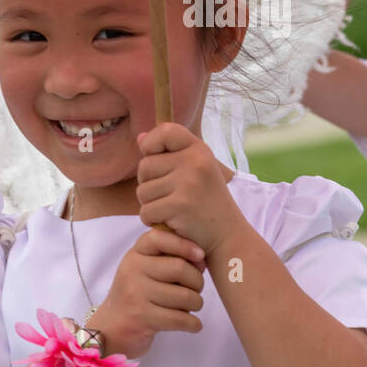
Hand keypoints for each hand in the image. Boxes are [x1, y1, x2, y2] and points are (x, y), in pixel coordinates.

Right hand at [87, 227, 206, 360]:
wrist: (111, 327)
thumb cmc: (138, 294)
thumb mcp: (147, 269)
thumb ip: (172, 259)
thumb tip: (201, 259)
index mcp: (135, 253)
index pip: (160, 238)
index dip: (184, 244)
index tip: (200, 255)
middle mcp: (132, 270)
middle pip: (179, 268)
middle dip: (197, 281)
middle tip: (197, 290)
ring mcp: (135, 294)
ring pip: (184, 296)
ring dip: (197, 303)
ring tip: (193, 306)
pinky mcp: (141, 317)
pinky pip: (179, 319)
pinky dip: (193, 323)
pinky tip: (194, 324)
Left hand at [136, 122, 247, 254]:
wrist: (227, 235)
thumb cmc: (207, 202)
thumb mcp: (195, 170)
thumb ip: (169, 154)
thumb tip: (139, 138)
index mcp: (199, 149)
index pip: (165, 130)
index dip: (152, 143)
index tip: (156, 157)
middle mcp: (195, 161)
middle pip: (145, 166)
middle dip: (148, 184)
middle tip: (168, 195)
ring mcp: (188, 183)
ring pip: (142, 191)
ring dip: (150, 204)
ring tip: (171, 209)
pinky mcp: (180, 205)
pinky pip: (146, 211)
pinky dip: (152, 220)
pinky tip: (169, 222)